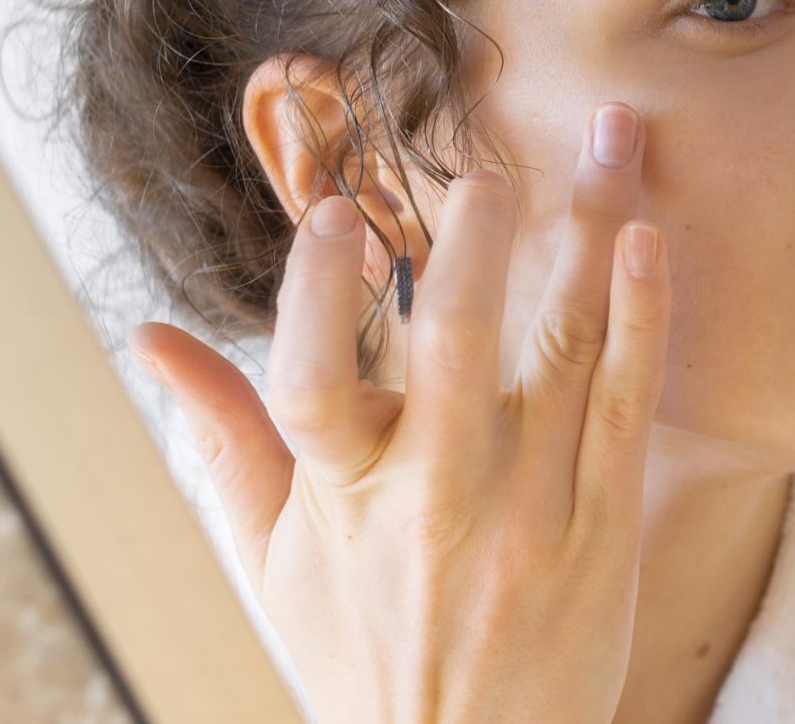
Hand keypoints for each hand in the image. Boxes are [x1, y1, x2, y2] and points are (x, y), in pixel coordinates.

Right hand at [131, 103, 668, 722]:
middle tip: (492, 170)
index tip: (333, 214)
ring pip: (561, 354)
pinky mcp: (606, 532)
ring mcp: (530, 514)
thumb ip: (222, 437)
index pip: (308, 385)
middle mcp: (435, 502)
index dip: (315, 297)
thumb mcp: (273, 559)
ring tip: (613, 144)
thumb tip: (146, 336)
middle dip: (475, 248)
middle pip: (452, 351)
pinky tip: (648, 245)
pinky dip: (641, 321)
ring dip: (589, 238)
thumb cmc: (361, 651)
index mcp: (341, 500)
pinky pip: (628, 409)